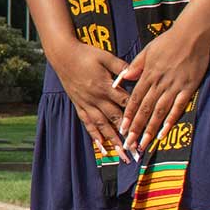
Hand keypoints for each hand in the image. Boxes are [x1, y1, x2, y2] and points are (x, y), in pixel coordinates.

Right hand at [51, 38, 131, 156]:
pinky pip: (88, 124)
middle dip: (127, 136)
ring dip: (113, 142)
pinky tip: (102, 148)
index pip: (124, 103)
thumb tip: (137, 75)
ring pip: (102, 126)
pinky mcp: (79, 106)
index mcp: (104, 85)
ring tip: (122, 155)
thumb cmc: (86, 54)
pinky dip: (95, 137)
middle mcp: (96, 98)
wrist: (62, 55)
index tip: (146, 127)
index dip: (136, 115)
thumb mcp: (105, 56)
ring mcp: (86, 104)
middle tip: (138, 151)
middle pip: (115, 120)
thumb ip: (121, 67)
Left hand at [117, 23, 209, 156]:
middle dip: (136, 128)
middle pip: (144, 110)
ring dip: (150, 129)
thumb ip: (135, 66)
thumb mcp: (147, 51)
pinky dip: (170, 121)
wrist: (192, 35)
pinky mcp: (188, 88)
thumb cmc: (169, 41)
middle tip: (129, 144)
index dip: (127, 116)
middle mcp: (159, 83)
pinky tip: (163, 133)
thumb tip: (121, 79)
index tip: (122, 129)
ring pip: (159, 112)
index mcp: (148, 75)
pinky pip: (178, 108)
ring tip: (144, 144)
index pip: (134, 99)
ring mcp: (174, 87)